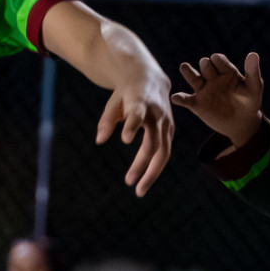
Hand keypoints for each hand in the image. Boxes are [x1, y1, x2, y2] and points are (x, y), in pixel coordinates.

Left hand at [94, 68, 173, 197]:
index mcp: (140, 103)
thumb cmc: (127, 93)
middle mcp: (157, 115)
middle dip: (142, 164)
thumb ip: (106, 120)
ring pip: (163, 151)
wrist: (151, 80)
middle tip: (129, 183)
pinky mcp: (170, 129)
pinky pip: (165, 151)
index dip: (131, 126)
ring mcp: (166, 123)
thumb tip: (100, 141)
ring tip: (139, 190)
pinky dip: (156, 167)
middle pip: (153, 143)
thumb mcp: (112, 102)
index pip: (137, 116)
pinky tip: (146, 179)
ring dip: (152, 172)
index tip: (125, 140)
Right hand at [173, 53, 264, 149]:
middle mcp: (213, 78)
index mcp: (227, 71)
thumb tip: (253, 54)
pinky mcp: (196, 104)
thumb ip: (252, 72)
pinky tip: (176, 98)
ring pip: (193, 78)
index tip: (217, 60)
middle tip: (208, 68)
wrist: (242, 123)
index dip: (218, 60)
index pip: (219, 60)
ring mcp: (204, 90)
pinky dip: (179, 98)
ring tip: (185, 67)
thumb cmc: (250, 102)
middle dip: (206, 65)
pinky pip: (185, 99)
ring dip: (188, 72)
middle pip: (206, 66)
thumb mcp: (254, 88)